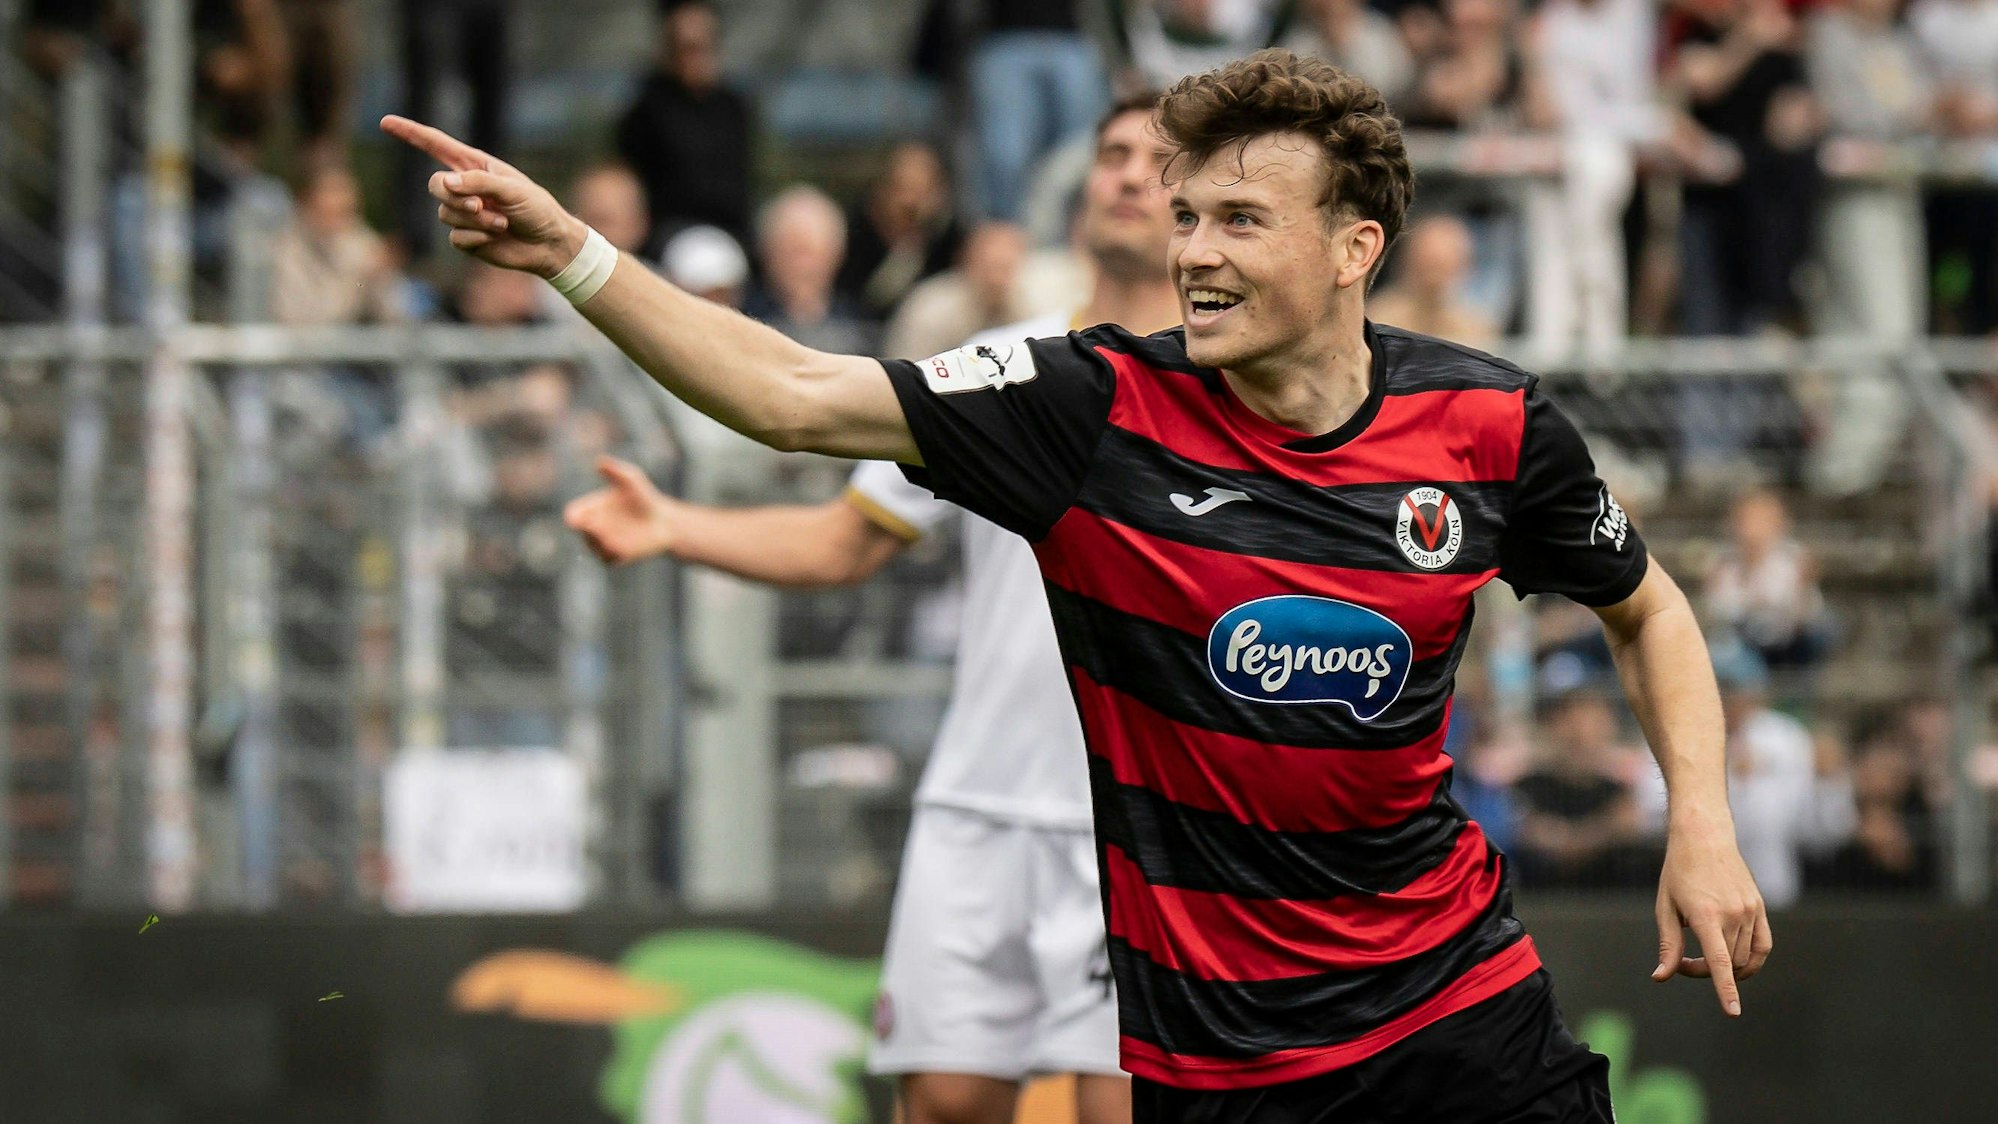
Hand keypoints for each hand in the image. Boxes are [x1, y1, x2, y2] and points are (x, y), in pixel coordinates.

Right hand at [379, 115, 586, 277]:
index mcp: (475, 166)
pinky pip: (455, 236)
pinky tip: (495, 238)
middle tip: (480, 206)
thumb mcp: (511, 188)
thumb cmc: (536, 208)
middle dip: (454, 196)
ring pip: (445, 213)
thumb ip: (478, 182)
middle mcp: (465, 186)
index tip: (385, 121)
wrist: (548, 244)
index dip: (410, 133)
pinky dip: (476, 238)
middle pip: (435, 184)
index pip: (435, 145)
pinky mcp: (466, 237)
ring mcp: (464, 213)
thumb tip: (446, 184)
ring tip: (501, 224)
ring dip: (474, 221)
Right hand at [564, 456, 677, 564]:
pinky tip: (619, 547)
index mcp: (590, 509)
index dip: (573, 516)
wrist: (663, 520)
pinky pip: (607, 558)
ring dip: (598, 542)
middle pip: (581, 531)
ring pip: (593, 546)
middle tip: (595, 524)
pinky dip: (610, 553)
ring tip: (608, 536)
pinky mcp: (615, 558)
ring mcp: (602, 544)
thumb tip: (599, 461)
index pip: (573, 514)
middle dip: (587, 529)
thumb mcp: (631, 480)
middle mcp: (592, 528)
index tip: (577, 517)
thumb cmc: (644, 497)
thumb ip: (615, 471)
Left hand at [1652, 823, 1770, 1016]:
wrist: (1704, 838)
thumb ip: (1668, 946)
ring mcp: (1750, 911)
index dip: (1725, 989)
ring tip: (1702, 954)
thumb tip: (1661, 977)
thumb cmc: (1678, 874)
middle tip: (1683, 962)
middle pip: (1728, 964)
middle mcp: (1733, 914)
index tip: (1733, 1012)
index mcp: (1706, 915)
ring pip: (1745, 958)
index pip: (1720, 962)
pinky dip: (1751, 959)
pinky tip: (1735, 960)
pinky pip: (1763, 945)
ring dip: (1726, 967)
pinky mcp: (1760, 908)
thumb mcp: (1665, 908)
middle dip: (1705, 972)